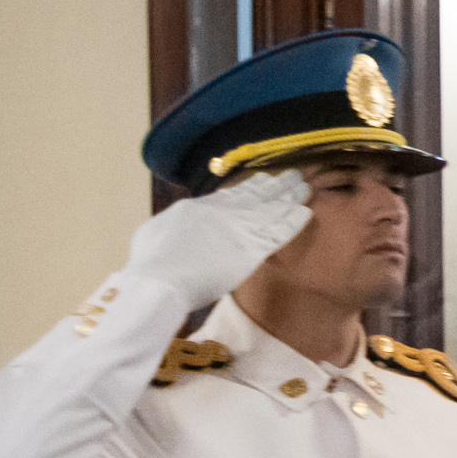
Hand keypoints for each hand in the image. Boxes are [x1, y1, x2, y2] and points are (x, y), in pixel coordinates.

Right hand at [124, 168, 312, 303]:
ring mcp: (237, 229)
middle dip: (275, 185)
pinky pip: (279, 232)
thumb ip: (172, 227)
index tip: (265, 179)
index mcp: (196, 208)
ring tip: (305, 188)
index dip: (251, 186)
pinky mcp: (251, 249)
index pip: (231, 194)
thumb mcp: (153, 235)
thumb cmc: (149, 266)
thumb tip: (176, 226)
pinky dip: (293, 221)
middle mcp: (221, 213)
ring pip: (271, 208)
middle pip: (255, 194)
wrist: (158, 282)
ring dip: (290, 198)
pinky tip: (306, 212)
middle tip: (293, 176)